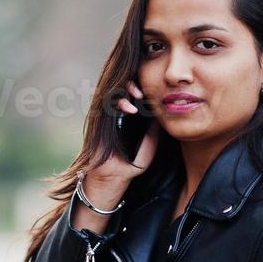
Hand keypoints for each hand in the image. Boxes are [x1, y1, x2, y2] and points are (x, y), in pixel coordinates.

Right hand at [86, 80, 160, 202]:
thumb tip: (163, 115)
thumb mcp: (149, 147)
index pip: (135, 96)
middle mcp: (117, 114)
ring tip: (138, 95)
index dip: (143, 90)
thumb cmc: (131, 164)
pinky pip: (106, 104)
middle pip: (123, 89)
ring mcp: (108, 117)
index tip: (155, 93)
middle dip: (133, 84)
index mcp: (130, 118)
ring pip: (114, 92)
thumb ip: (155, 132)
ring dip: (126, 90)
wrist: (113, 177)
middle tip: (144, 91)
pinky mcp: (99, 122)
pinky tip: (130, 110)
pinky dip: (119, 103)